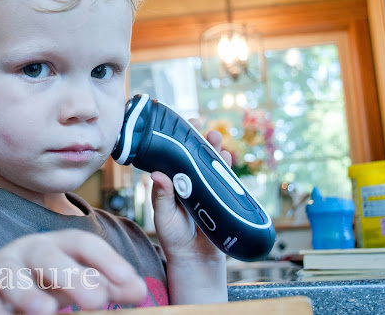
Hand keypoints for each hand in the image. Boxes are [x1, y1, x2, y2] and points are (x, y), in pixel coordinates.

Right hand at [0, 229, 146, 314]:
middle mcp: (28, 252)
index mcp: (56, 246)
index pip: (83, 244)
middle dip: (72, 276)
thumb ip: (103, 285)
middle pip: (48, 256)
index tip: (129, 281)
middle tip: (97, 301)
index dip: (106, 260)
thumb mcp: (71, 283)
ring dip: (27, 293)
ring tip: (46, 311)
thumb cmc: (37, 284)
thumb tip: (139, 290)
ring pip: (11, 275)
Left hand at [150, 119, 231, 258]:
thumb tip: (157, 175)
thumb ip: (162, 197)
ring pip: (210, 165)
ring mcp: (204, 189)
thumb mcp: (163, 216)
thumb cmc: (173, 237)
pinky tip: (227, 158)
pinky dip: (226, 168)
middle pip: (194, 157)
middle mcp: (187, 182)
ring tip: (216, 138)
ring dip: (214, 150)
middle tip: (202, 127)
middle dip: (199, 141)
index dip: (177, 141)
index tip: (180, 126)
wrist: (195, 258)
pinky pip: (224, 179)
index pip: (173, 157)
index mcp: (170, 183)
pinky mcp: (219, 197)